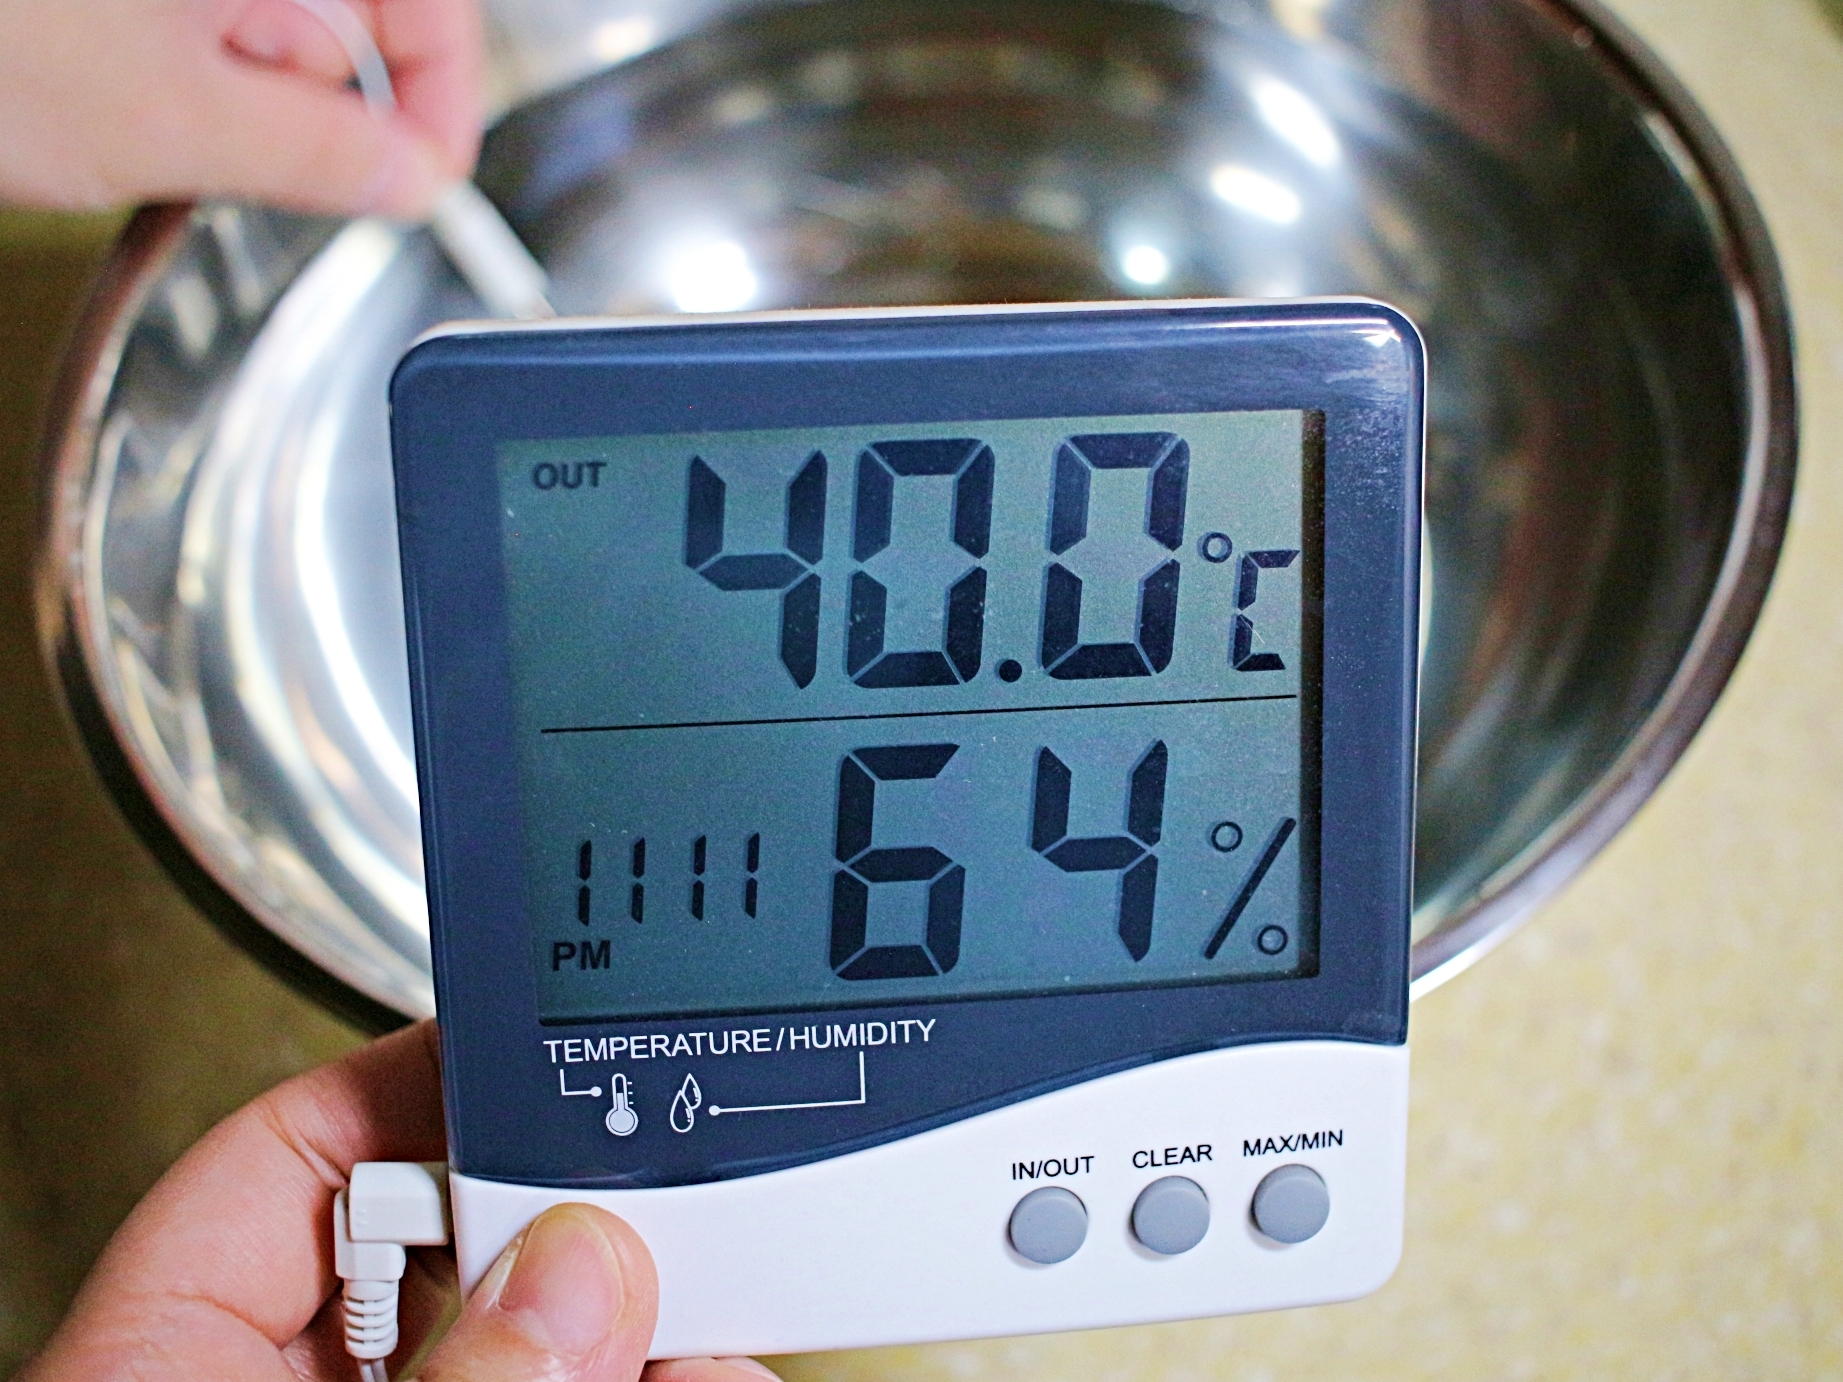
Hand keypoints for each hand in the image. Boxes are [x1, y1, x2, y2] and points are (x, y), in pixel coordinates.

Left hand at [0, 0, 481, 215]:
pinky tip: (105, 98)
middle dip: (307, 104)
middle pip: (343, 16)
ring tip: (135, 120)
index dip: (440, 104)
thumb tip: (412, 179)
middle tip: (234, 154)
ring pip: (259, 30)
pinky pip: (191, 31)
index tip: (418, 181)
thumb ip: (325, 157)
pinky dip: (169, 80)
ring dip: (226, 100)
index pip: (430, 7)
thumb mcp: (174, 124)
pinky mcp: (119, 10)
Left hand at [17, 1022, 781, 1381]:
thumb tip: (577, 1280)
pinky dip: (669, 1379)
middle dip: (585, 1219)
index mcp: (161, 1364)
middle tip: (671, 1202)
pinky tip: (715, 1371)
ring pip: (551, 1338)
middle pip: (455, 1240)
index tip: (554, 1029)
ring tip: (722, 1317)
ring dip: (658, 1318)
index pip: (291, 1145)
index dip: (431, 1070)